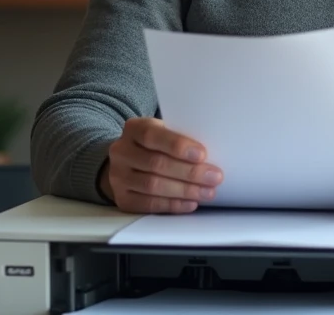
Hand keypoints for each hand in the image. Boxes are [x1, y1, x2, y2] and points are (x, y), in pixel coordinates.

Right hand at [99, 117, 222, 213]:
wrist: (128, 161)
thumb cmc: (156, 144)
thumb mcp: (164, 132)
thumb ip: (180, 138)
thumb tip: (211, 154)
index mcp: (134, 128)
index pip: (153, 136)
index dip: (178, 146)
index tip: (202, 154)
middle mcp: (121, 151)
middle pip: (156, 163)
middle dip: (189, 172)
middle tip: (214, 177)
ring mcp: (118, 177)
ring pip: (153, 186)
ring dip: (185, 190)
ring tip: (207, 192)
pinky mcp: (122, 198)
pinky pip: (149, 205)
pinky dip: (173, 205)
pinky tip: (190, 203)